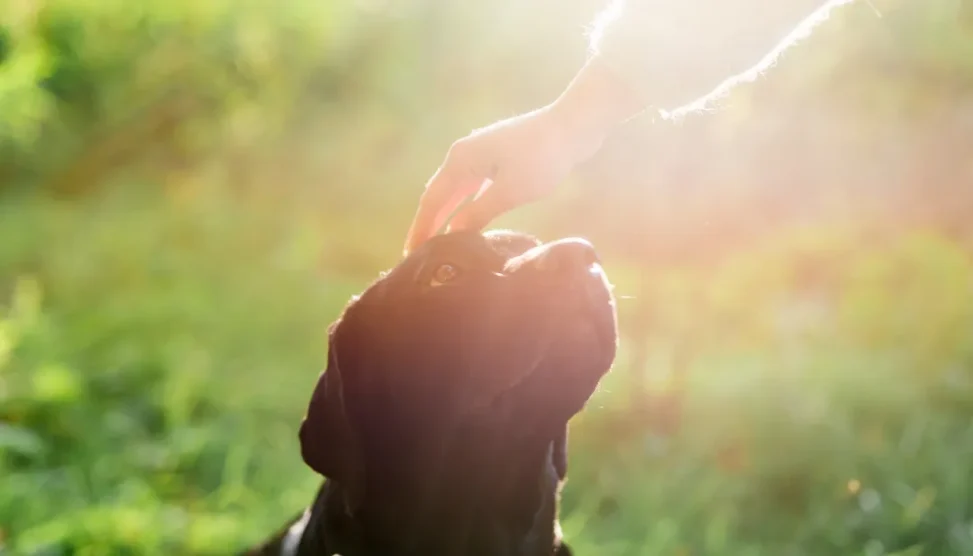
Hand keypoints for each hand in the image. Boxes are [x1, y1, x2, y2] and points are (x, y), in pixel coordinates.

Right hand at [403, 57, 645, 255]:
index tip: (410, 255)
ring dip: (446, 216)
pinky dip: (466, 207)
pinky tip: (467, 223)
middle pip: (439, 196)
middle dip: (428, 224)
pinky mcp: (498, 159)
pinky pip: (473, 188)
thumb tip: (453, 234)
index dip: (421, 229)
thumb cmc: (542, 157)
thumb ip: (478, 213)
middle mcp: (464, 154)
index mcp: (461, 159)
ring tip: (437, 242)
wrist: (575, 124)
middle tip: (417, 255)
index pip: (432, 201)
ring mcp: (482, 155)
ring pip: (456, 192)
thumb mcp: (509, 192)